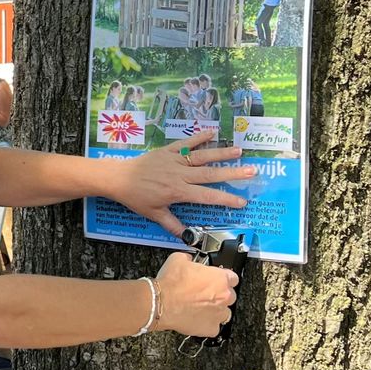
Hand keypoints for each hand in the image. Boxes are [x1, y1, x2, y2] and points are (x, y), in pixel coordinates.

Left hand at [113, 129, 255, 235]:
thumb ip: (172, 225)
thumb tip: (188, 238)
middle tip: (252, 172)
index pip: (206, 196)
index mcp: (178, 192)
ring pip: (202, 157)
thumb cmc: (136, 197)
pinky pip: (185, 143)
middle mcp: (180, 175)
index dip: (225, 199)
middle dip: (232, 174)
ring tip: (239, 151)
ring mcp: (174, 161)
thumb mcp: (154, 214)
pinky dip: (198, 137)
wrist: (118, 178)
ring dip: (221, 154)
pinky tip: (212, 132)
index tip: (242, 201)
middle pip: (210, 174)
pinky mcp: (167, 151)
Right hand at [153, 251, 237, 336]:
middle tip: (203, 293)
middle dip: (219, 294)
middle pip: (230, 295)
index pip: (232, 277)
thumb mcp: (178, 259)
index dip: (222, 278)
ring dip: (215, 309)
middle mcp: (224, 297)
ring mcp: (219, 314)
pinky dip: (206, 323)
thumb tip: (189, 260)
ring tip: (200, 307)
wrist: (160, 303)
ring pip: (224, 312)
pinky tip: (196, 317)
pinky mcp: (211, 328)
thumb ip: (190, 259)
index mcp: (220, 279)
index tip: (215, 279)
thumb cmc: (170, 284)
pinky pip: (213, 327)